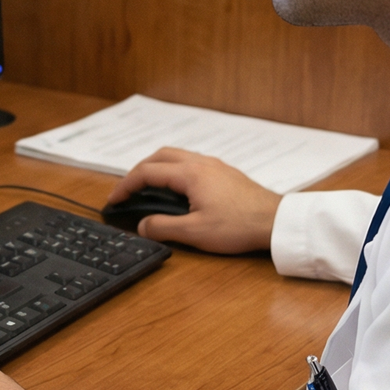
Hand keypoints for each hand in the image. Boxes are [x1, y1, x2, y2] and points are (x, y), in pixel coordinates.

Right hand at [106, 148, 279, 253]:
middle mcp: (201, 163)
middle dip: (138, 171)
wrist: (276, 221)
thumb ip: (163, 227)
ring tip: (148, 189)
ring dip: (157, 169)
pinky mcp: (225, 173)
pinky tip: (177, 191)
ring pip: (176, 157)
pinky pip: (191, 164)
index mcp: (190, 174)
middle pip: (159, 156)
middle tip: (128, 190)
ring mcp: (215, 166)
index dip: (125, 186)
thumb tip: (142, 225)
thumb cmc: (239, 225)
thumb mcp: (195, 232)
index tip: (114, 200)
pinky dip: (174, 172)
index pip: (147, 172)